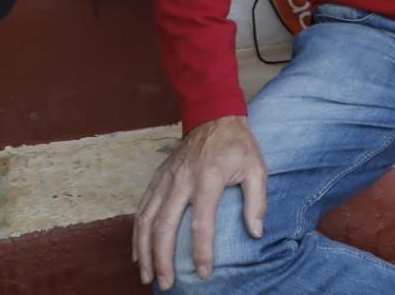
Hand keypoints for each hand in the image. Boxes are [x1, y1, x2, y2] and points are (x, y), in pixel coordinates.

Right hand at [133, 116, 266, 290]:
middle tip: (166, 283)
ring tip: (148, 276)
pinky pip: (141, 209)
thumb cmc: (237, 146)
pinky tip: (139, 253)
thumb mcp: (257, 168)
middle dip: (163, 259)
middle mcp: (182, 180)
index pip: (201, 222)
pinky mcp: (156, 178)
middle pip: (164, 226)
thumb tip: (256, 233)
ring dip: (145, 251)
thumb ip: (257, 201)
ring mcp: (165, 179)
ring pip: (146, 220)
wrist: (213, 116)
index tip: (203, 272)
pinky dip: (137, 234)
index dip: (202, 251)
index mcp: (209, 178)